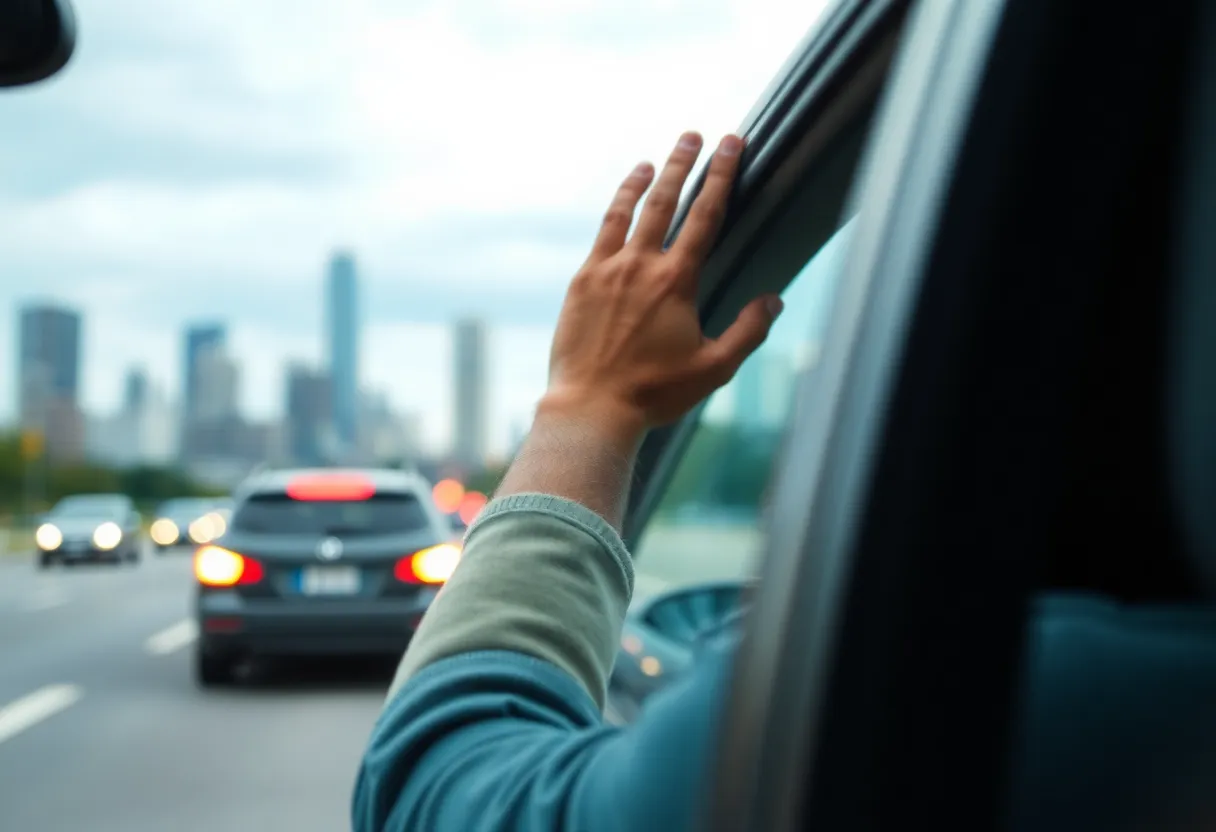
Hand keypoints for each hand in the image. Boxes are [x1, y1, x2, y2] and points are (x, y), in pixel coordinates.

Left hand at [542, 130, 783, 442]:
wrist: (592, 406)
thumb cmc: (655, 392)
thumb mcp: (714, 368)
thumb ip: (748, 331)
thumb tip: (774, 299)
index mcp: (677, 281)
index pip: (705, 215)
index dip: (721, 175)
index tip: (731, 145)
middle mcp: (642, 265)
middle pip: (667, 201)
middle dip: (684, 164)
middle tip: (695, 135)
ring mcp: (608, 269)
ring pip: (629, 210)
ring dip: (645, 180)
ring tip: (655, 160)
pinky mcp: (582, 281)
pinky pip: (602, 233)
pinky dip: (615, 209)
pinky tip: (622, 201)